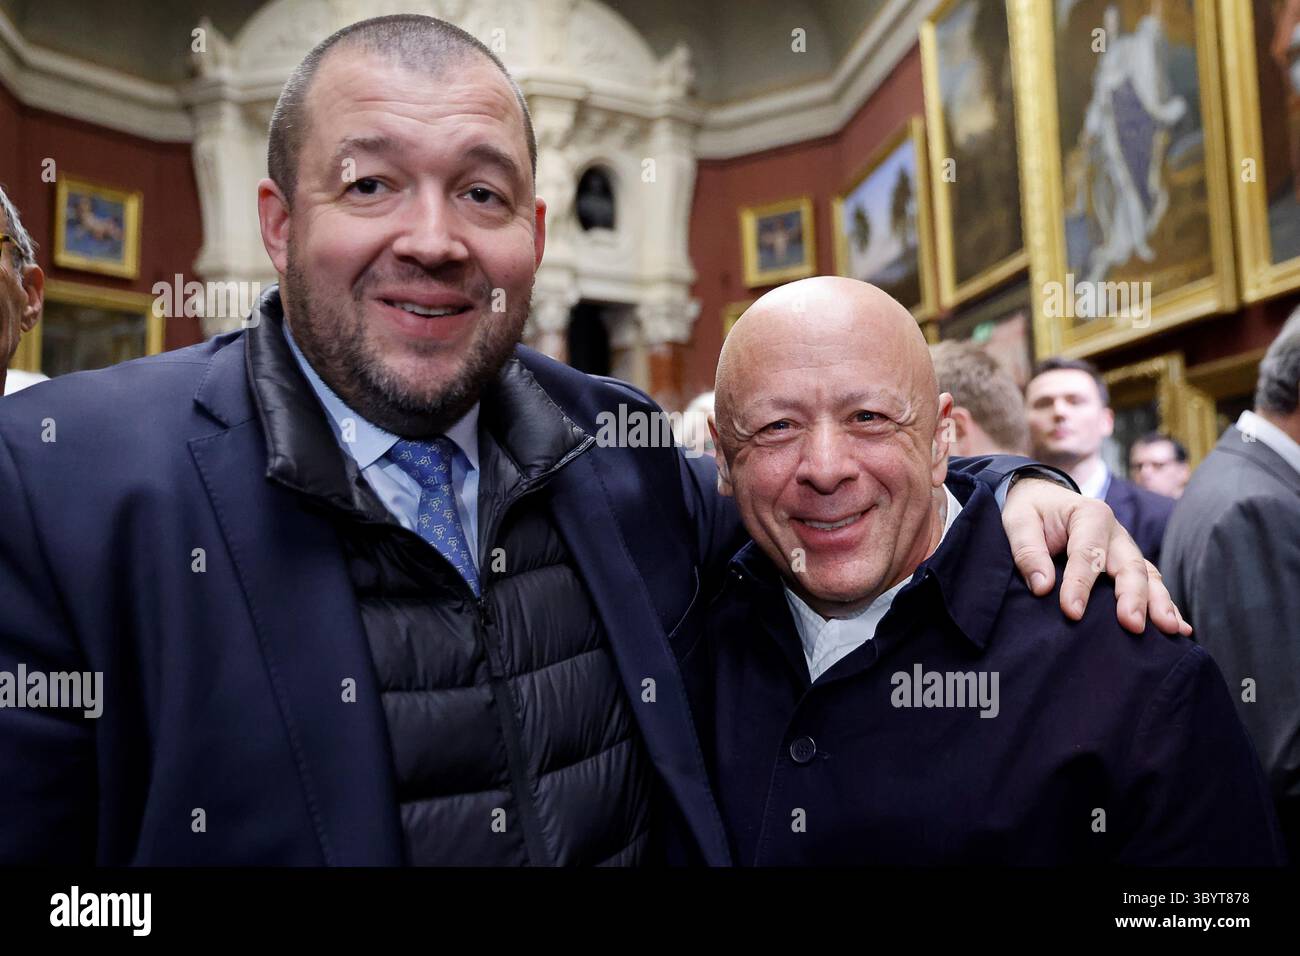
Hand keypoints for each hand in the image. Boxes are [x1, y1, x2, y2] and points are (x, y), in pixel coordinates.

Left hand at [1002, 478, 1190, 636]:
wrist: (1042, 500)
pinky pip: (1151, 584)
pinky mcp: (1129, 564)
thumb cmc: (1031, 512)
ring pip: (1148, 576)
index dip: (1080, 584)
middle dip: (1133, 596)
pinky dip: (1164, 604)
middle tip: (1132, 625)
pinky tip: (1179, 628)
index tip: (1072, 612)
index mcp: (1090, 515)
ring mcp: (1126, 549)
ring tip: (1170, 630)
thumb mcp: (1018, 521)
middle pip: (1130, 565)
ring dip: (1159, 603)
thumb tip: (1042, 586)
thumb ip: (1027, 551)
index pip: (1087, 553)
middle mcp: (1115, 532)